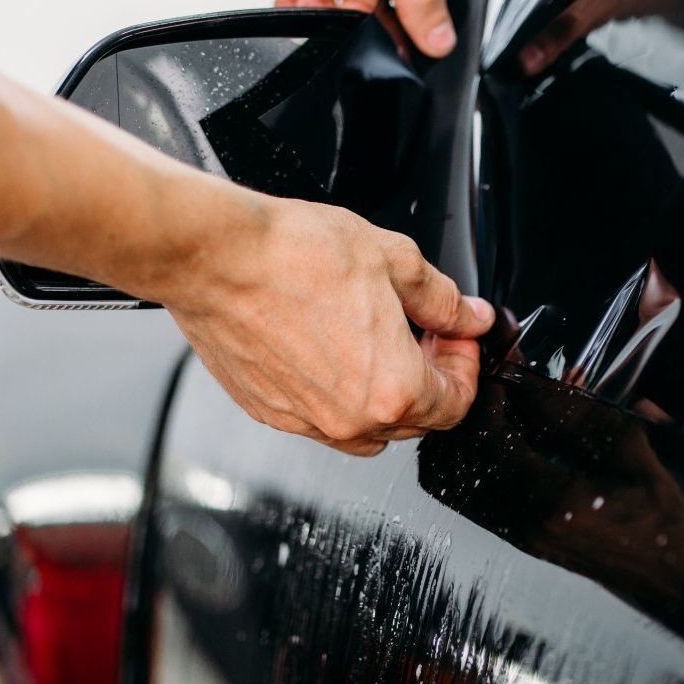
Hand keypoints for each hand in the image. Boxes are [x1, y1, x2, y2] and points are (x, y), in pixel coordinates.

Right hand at [154, 190, 493, 455]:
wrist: (216, 257)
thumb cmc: (292, 255)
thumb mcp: (393, 261)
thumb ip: (442, 300)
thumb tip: (468, 317)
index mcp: (392, 389)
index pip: (456, 403)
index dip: (465, 365)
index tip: (456, 335)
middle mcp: (348, 419)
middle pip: (414, 421)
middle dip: (429, 376)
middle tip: (421, 329)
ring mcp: (304, 421)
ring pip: (365, 428)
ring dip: (383, 393)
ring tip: (376, 341)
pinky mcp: (268, 412)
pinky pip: (318, 419)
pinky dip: (335, 393)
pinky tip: (330, 346)